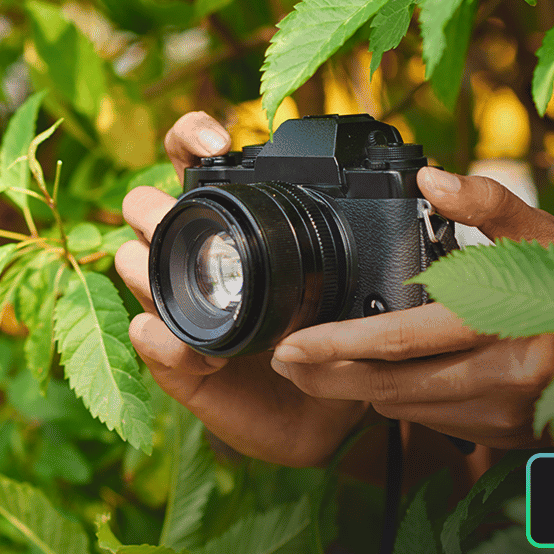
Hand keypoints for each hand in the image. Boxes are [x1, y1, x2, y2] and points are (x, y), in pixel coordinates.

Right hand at [116, 113, 369, 466]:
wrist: (326, 417)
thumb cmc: (338, 335)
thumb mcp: (361, 281)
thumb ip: (373, 241)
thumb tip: (422, 189)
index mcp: (235, 221)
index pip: (192, 156)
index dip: (192, 135)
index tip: (218, 143)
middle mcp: (195, 254)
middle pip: (141, 204)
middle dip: (153, 207)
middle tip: (191, 224)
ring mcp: (177, 303)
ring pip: (130, 262)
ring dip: (155, 272)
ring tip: (210, 297)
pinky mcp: (174, 358)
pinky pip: (145, 335)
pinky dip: (166, 340)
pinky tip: (204, 355)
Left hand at [269, 165, 553, 447]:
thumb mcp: (550, 235)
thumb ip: (488, 205)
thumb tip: (430, 177)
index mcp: (499, 326)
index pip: (396, 343)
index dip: (334, 347)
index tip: (288, 346)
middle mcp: (495, 380)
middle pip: (384, 388)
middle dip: (325, 379)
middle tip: (282, 362)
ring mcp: (500, 415)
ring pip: (404, 408)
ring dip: (361, 390)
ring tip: (319, 367)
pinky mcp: (506, 436)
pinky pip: (434, 422)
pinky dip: (403, 401)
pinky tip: (385, 379)